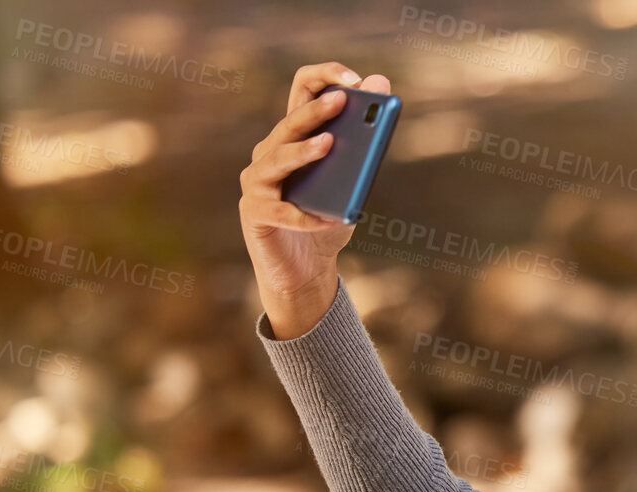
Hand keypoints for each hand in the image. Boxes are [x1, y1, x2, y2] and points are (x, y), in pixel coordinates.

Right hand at [239, 62, 390, 338]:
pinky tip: (325, 218)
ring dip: (303, 152)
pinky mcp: (254, 213)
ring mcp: (257, 182)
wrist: (306, 269)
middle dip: (317, 111)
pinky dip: (304, 216)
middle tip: (343, 101)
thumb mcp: (352, 182)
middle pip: (290, 122)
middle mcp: (269, 151)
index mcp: (293, 136)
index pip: (302, 89)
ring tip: (329, 145)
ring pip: (277, 159)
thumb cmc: (327, 219)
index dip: (325, 77)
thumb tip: (383, 89)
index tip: (355, 79)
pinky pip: (281, 211)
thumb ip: (365, 142)